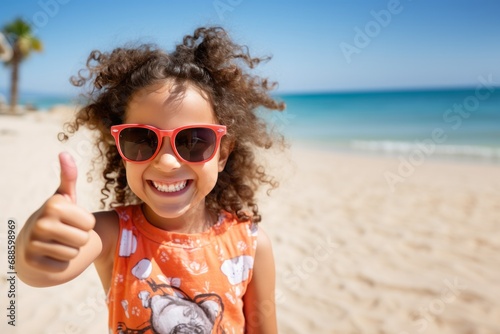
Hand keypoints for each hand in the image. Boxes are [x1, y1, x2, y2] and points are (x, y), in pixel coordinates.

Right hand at [22, 152, 95, 271]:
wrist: (30, 244)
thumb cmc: (55, 218)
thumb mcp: (64, 198)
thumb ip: (69, 177)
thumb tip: (64, 153)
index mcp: (54, 205)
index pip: (91, 223)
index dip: (85, 225)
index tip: (71, 221)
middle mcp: (41, 222)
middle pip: (83, 239)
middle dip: (79, 239)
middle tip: (65, 234)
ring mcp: (33, 243)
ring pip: (73, 254)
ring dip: (70, 251)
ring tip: (58, 244)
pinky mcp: (32, 263)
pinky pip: (62, 267)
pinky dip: (60, 264)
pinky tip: (50, 256)